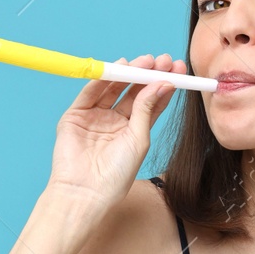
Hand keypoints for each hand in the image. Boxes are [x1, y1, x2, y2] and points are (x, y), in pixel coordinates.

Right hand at [46, 53, 186, 210]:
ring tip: (146, 61)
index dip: (163, 84)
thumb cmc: (115, 175)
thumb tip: (163, 82)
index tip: (179, 69)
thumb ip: (147, 110)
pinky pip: (90, 93)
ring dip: (129, 72)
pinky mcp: (75, 116)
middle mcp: (114, 121)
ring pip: (113, 88)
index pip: (151, 101)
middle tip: (163, 60)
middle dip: (148, 74)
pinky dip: (103, 78)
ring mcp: (94, 117)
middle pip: (133, 91)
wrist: (85, 193)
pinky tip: (120, 67)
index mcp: (133, 130)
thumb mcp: (138, 140)